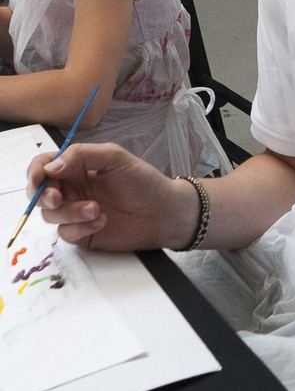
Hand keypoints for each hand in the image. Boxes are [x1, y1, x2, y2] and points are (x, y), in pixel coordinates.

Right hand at [29, 142, 178, 250]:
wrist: (162, 212)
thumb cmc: (142, 181)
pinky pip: (66, 233)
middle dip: (43, 196)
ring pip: (51, 215)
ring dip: (70, 212)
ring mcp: (75, 212)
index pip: (45, 165)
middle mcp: (73, 188)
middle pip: (40, 193)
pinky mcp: (82, 233)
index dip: (36, 170)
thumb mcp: (114, 158)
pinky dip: (81, 228)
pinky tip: (102, 220)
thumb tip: (50, 166)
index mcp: (77, 166)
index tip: (39, 178)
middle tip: (58, 199)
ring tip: (96, 209)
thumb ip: (82, 156)